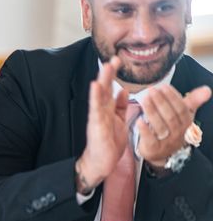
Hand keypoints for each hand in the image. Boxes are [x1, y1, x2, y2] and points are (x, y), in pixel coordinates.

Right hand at [76, 57, 128, 191]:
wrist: (101, 161)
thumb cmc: (109, 143)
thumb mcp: (119, 121)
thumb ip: (120, 106)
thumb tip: (124, 91)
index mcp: (107, 109)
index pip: (110, 88)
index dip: (113, 75)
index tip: (118, 61)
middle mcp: (101, 110)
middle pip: (104, 88)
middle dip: (108, 73)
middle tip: (114, 58)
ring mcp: (97, 116)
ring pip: (100, 95)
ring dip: (102, 80)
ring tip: (105, 67)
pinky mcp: (95, 124)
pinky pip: (95, 108)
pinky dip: (95, 97)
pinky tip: (96, 86)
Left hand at [136, 84, 210, 166]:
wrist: (161, 152)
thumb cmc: (172, 128)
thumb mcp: (183, 115)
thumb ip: (193, 101)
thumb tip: (207, 89)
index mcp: (186, 123)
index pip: (181, 109)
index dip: (173, 98)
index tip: (163, 87)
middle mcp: (178, 133)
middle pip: (170, 116)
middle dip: (161, 102)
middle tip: (152, 90)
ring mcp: (166, 141)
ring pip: (160, 126)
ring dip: (152, 111)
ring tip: (144, 99)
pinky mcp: (153, 148)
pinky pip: (150, 139)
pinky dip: (144, 129)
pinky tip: (138, 120)